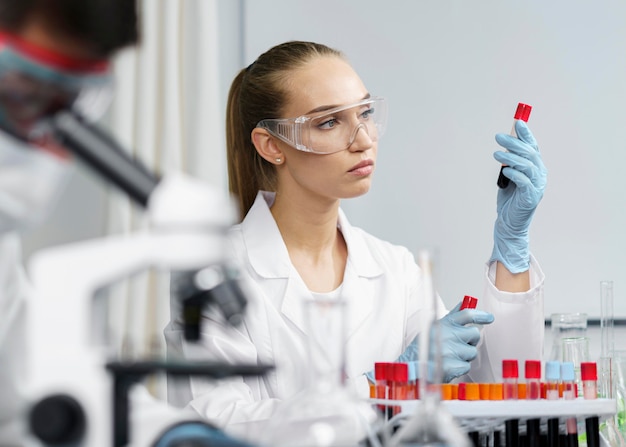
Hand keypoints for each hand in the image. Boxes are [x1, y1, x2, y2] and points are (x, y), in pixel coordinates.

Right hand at [366, 301, 493, 382]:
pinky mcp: (452, 365)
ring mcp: (450, 350)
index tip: (489, 318)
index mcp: (443, 324)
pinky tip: (448, 366)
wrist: (410, 368)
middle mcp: (447, 335)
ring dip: (464, 356)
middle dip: (471, 340)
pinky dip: (459, 368)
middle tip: (461, 344)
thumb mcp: (433, 328)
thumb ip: (450, 317)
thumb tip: (463, 304)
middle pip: (474, 334)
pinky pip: (466, 366)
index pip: (466, 314)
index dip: (480, 315)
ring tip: (450, 357)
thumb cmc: (423, 348)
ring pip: (472, 352)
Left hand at [491, 120, 546, 272]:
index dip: (526, 134)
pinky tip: (504, 170)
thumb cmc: (508, 198)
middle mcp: (540, 175)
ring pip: (528, 166)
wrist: (509, 222)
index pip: (533, 146)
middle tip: (497, 137)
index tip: (517, 122)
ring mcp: (537, 186)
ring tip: (496, 153)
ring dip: (512, 157)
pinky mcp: (531, 198)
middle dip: (514, 143)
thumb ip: (510, 160)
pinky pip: (524, 182)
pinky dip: (515, 174)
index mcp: (536, 168)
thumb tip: (505, 141)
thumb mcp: (508, 175)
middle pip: (530, 153)